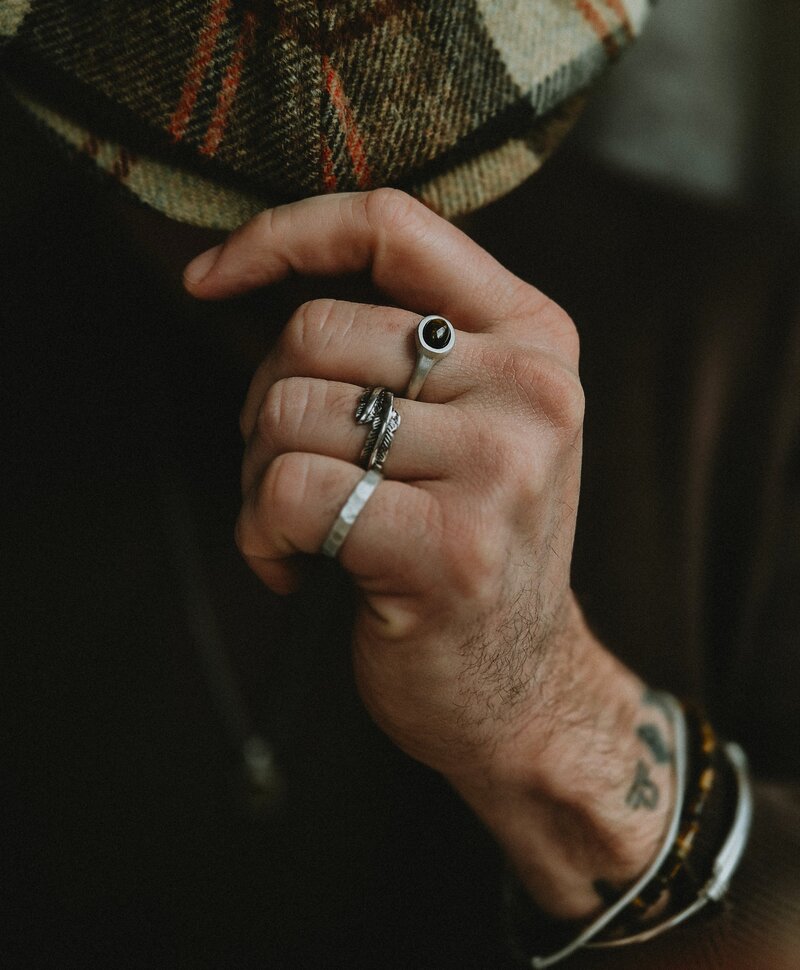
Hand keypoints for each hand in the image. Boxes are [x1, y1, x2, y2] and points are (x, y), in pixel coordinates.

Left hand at [184, 190, 673, 918]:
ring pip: (291, 410)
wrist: (524, 685)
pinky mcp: (449, 546)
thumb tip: (258, 275)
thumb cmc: (470, 542)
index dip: (282, 234)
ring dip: (257, 476)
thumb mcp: (474, 420)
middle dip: (265, 405)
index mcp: (535, 336)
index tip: (209, 277)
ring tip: (298, 525)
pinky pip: (289, 491)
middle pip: (315, 330)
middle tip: (289, 470)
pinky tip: (292, 569)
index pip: (392, 225)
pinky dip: (259, 533)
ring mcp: (498, 466)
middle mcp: (530, 388)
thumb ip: (408, 345)